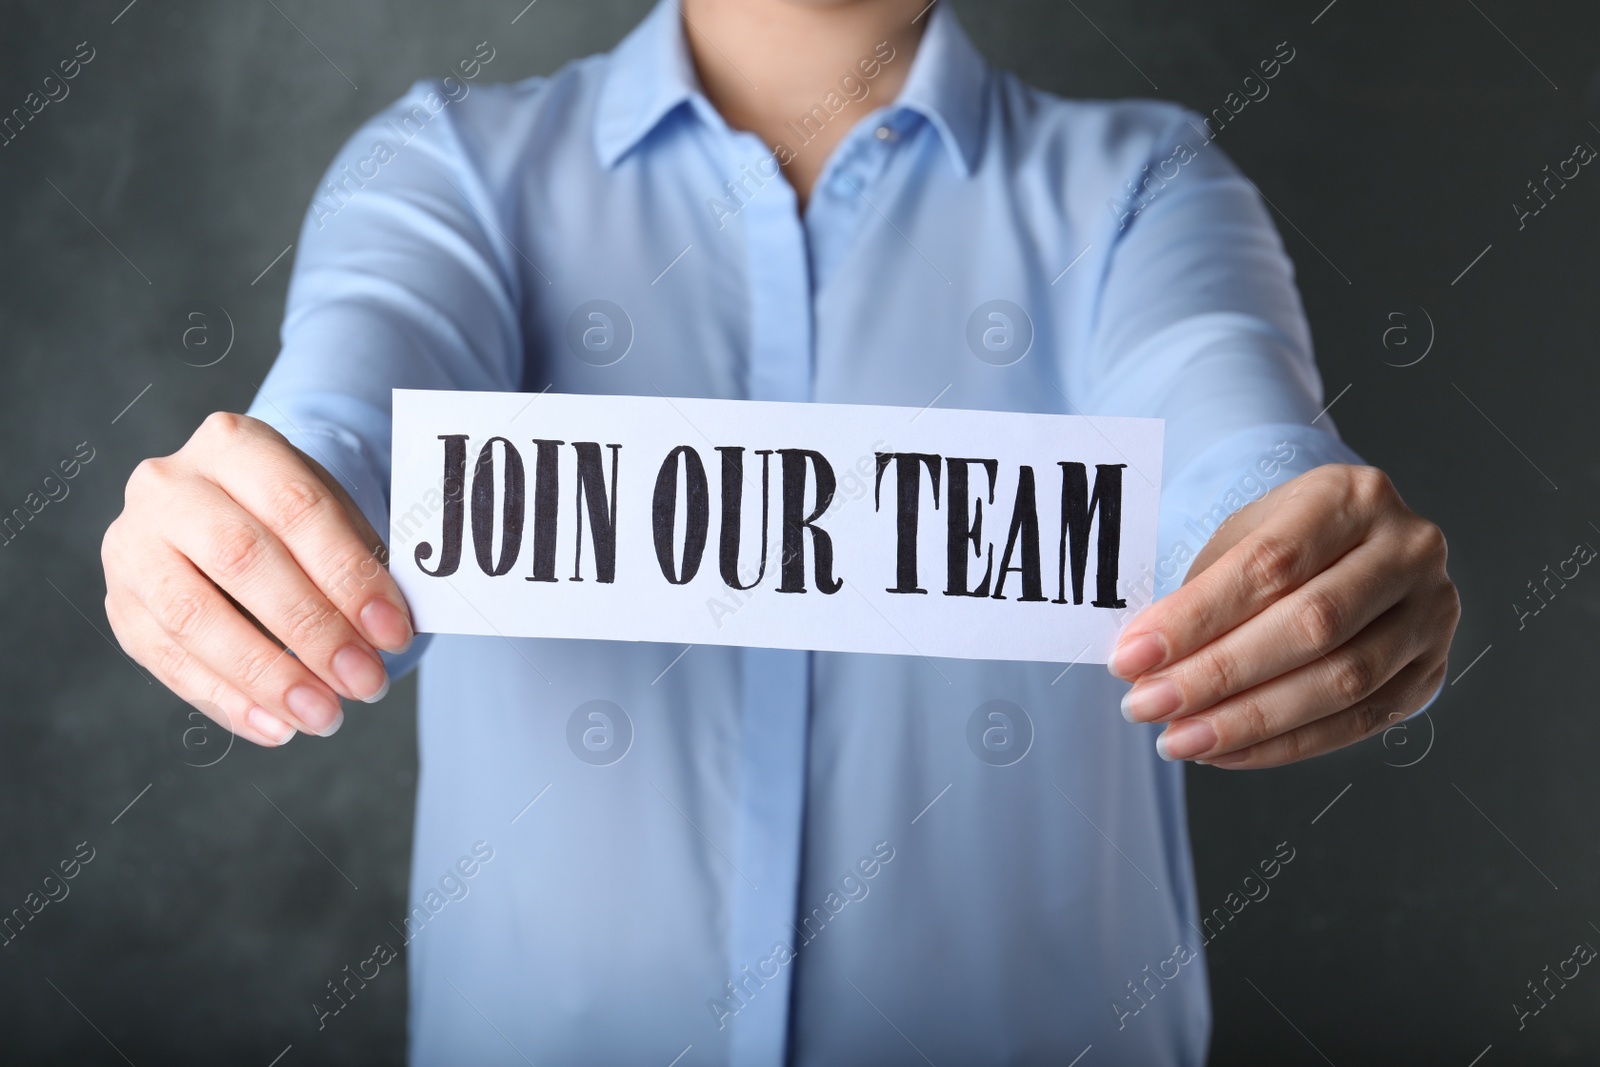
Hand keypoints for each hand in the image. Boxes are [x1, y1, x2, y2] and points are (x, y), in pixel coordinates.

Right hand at [102, 413, 412, 746]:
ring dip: (267, 676)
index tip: (394, 633)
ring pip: (194, 616)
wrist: (225, 504)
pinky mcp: (119, 603)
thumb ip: (358, 563)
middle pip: (242, 559)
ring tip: (324, 716)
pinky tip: (275, 727)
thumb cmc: (293, 515)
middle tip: (366, 682)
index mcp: (235, 444)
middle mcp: (170, 486)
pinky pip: (166, 660)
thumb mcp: (331, 513)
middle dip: (312, 630)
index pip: (296, 508)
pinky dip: (225, 700)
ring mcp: (133, 545)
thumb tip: (389, 633)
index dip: (348, 576)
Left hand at [1108, 464, 1458, 767]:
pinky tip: (1225, 751)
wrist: (1354, 551)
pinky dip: (1283, 744)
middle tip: (1146, 705)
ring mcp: (1431, 613)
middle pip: (1310, 625)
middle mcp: (1407, 550)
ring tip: (1179, 738)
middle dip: (1216, 675)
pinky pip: (1357, 722)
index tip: (1131, 657)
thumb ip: (1201, 597)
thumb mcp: (1242, 541)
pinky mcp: (1430, 671)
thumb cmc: (1285, 545)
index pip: (1269, 564)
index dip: (1195, 618)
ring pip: (1341, 681)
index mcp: (1351, 497)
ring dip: (1248, 721)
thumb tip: (1142, 667)